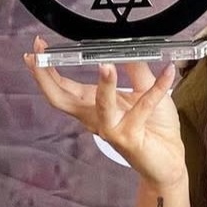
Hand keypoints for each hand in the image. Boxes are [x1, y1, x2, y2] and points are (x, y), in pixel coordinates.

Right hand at [23, 37, 186, 189]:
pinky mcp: (131, 138)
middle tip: (41, 51)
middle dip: (46, 75)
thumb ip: (136, 68)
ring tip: (105, 64)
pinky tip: (170, 73)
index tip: (37, 48)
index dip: (46, 69)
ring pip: (99, 106)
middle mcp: (96, 119)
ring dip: (103, 85)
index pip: (61, 87)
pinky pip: (144, 108)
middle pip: (61, 98)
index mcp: (92, 106)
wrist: (169, 160)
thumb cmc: (153, 128)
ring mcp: (111, 130)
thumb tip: (130, 46)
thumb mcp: (143, 89)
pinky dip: (158, 88)